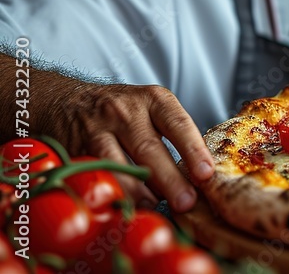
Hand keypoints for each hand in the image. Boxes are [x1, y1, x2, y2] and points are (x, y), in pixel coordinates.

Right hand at [46, 82, 213, 212]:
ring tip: (155, 206)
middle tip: (186, 202)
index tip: (206, 174)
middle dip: (170, 179)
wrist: (66, 100)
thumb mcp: (151, 108)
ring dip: (138, 190)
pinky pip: (95, 173)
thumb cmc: (122, 111)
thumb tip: (196, 177)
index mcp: (153, 99)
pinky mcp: (75, 147)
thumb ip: (173, 134)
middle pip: (149, 148)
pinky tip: (124, 205)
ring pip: (118, 163)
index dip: (193, 150)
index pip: (178, 124)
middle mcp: (125, 111)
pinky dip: (111, 191)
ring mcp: (98, 129)